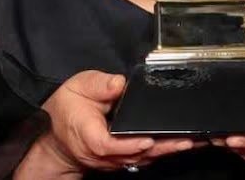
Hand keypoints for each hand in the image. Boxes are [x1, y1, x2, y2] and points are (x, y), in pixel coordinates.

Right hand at [37, 69, 205, 173]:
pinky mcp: (119, 161)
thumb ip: (99, 84)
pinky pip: (141, 159)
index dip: (130, 144)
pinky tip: (177, 145)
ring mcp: (111, 161)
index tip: (148, 140)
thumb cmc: (67, 108)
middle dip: (161, 148)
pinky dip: (159, 153)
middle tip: (186, 141)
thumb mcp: (78, 87)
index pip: (110, 145)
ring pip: (141, 159)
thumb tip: (120, 83)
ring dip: (165, 152)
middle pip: (134, 155)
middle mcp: (102, 154)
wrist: (54, 134)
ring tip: (189, 143)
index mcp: (90, 136)